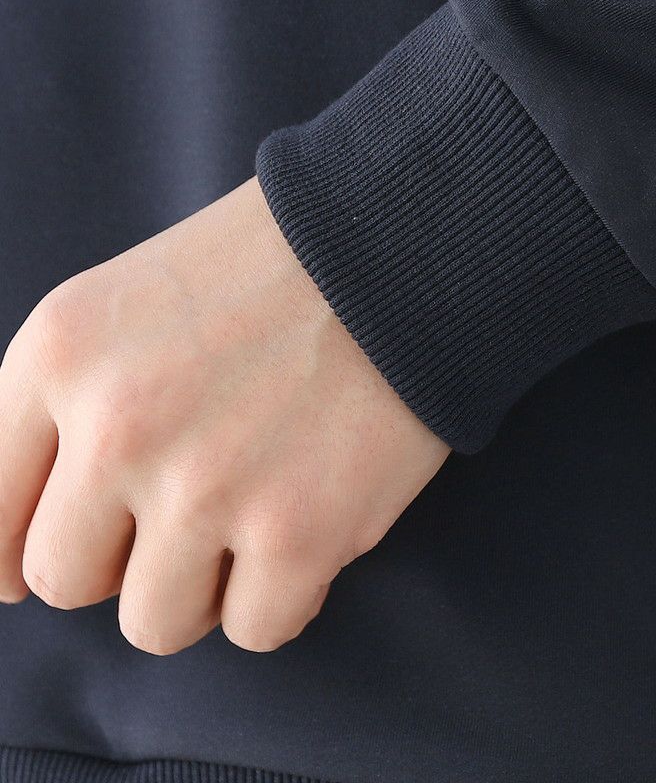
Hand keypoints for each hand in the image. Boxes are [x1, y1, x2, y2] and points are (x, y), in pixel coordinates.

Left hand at [0, 176, 450, 653]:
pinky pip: (256, 629)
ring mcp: (207, 486)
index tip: (73, 550)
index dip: (18, 550)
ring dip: (205, 583)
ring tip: (256, 510)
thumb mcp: (129, 299)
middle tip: (190, 507)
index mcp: (61, 355)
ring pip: (156, 622)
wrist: (402, 240)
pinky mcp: (299, 532)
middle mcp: (118, 428)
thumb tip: (10, 569)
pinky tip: (310, 524)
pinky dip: (285, 592)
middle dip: (124, 558)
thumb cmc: (272, 266)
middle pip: (66, 579)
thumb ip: (63, 409)